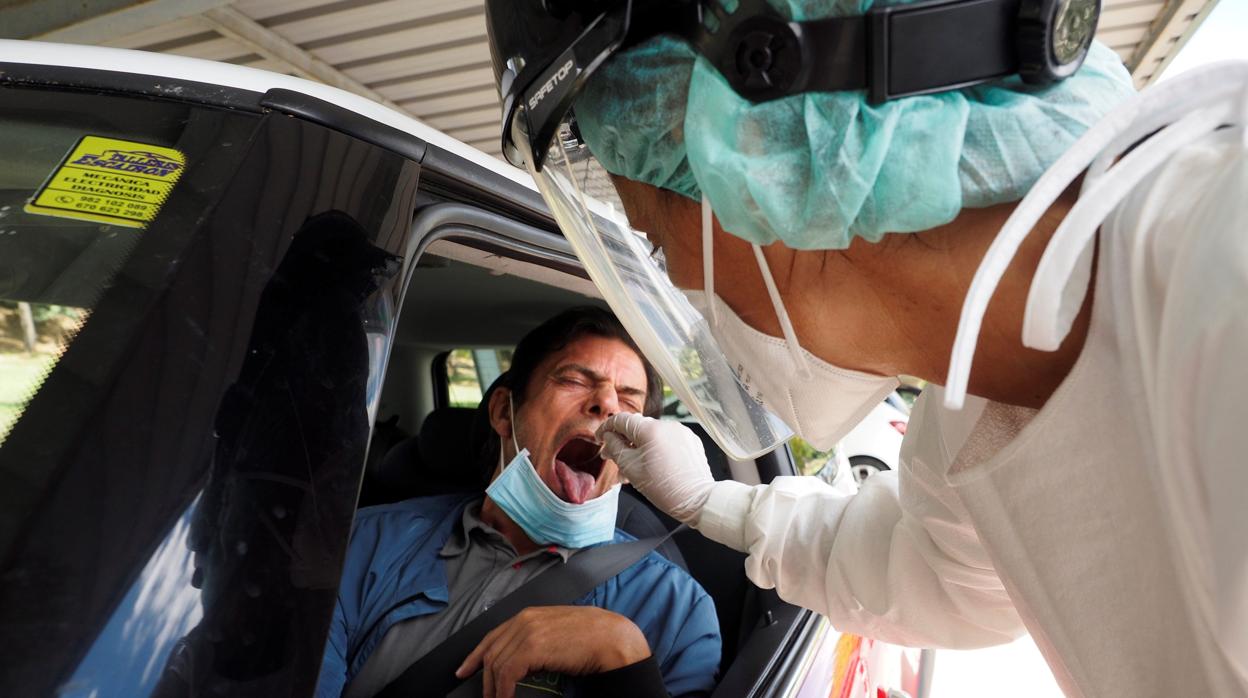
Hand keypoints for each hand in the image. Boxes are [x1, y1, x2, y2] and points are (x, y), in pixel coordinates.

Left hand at [455, 606, 650, 697]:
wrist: (612, 639)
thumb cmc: (592, 638)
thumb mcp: (557, 633)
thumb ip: (536, 640)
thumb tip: (522, 661)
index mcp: (529, 615)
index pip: (492, 636)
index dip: (475, 655)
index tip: (464, 670)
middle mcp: (524, 619)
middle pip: (491, 652)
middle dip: (483, 678)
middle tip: (487, 696)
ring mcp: (527, 632)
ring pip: (496, 665)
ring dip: (493, 689)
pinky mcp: (532, 647)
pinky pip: (506, 674)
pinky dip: (502, 691)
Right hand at [598, 413, 714, 523]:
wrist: (697, 500)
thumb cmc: (664, 488)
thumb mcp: (631, 469)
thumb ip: (615, 448)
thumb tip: (609, 436)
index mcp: (650, 429)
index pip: (621, 420)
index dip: (606, 429)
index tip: (599, 439)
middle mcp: (667, 425)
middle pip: (637, 428)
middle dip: (622, 442)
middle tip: (611, 457)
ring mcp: (681, 432)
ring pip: (652, 436)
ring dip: (638, 448)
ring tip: (632, 469)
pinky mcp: (690, 441)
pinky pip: (666, 441)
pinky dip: (656, 450)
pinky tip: (651, 467)